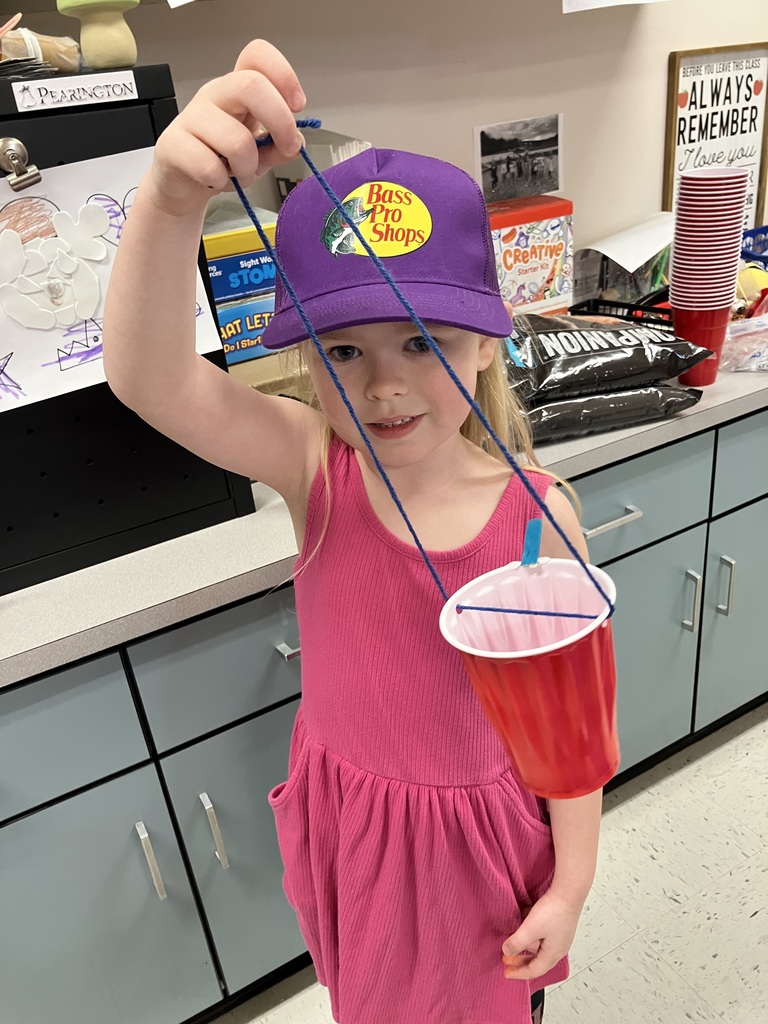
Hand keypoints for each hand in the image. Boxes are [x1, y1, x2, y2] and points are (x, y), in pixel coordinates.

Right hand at [149, 39, 306, 216]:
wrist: (182, 183)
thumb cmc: (219, 161)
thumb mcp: (259, 155)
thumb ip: (279, 147)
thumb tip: (297, 142)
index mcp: (236, 90)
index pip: (256, 55)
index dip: (283, 75)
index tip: (298, 105)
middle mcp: (214, 95)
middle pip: (251, 85)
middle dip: (280, 121)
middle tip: (286, 148)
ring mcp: (191, 117)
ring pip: (236, 140)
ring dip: (248, 167)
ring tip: (239, 173)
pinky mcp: (172, 144)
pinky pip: (209, 166)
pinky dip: (221, 181)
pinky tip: (215, 179)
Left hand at [501, 888, 583, 980]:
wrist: (569, 891)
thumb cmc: (554, 911)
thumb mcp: (530, 929)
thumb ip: (517, 942)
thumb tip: (507, 951)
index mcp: (553, 954)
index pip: (534, 970)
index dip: (518, 973)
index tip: (506, 972)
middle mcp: (558, 948)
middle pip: (537, 961)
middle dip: (520, 962)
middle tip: (507, 961)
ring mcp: (560, 936)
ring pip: (539, 948)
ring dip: (525, 948)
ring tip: (513, 943)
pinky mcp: (559, 925)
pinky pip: (542, 936)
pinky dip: (531, 937)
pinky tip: (524, 927)